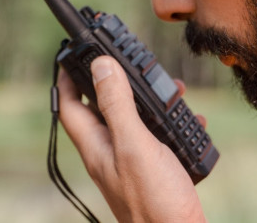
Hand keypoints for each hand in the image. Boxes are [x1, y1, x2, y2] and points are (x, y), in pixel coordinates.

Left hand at [58, 55, 206, 222]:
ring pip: (132, 116)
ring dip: (148, 98)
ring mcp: (129, 158)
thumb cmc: (153, 201)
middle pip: (101, 106)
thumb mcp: (134, 144)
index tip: (75, 54)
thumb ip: (117, 105)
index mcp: (96, 145)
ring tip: (171, 88)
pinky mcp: (150, 165)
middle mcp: (108, 150)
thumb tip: (101, 66)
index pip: (70, 105)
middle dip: (116, 81)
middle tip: (130, 63)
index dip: (68, 77)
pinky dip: (169, 118)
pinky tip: (188, 117)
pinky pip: (155, 131)